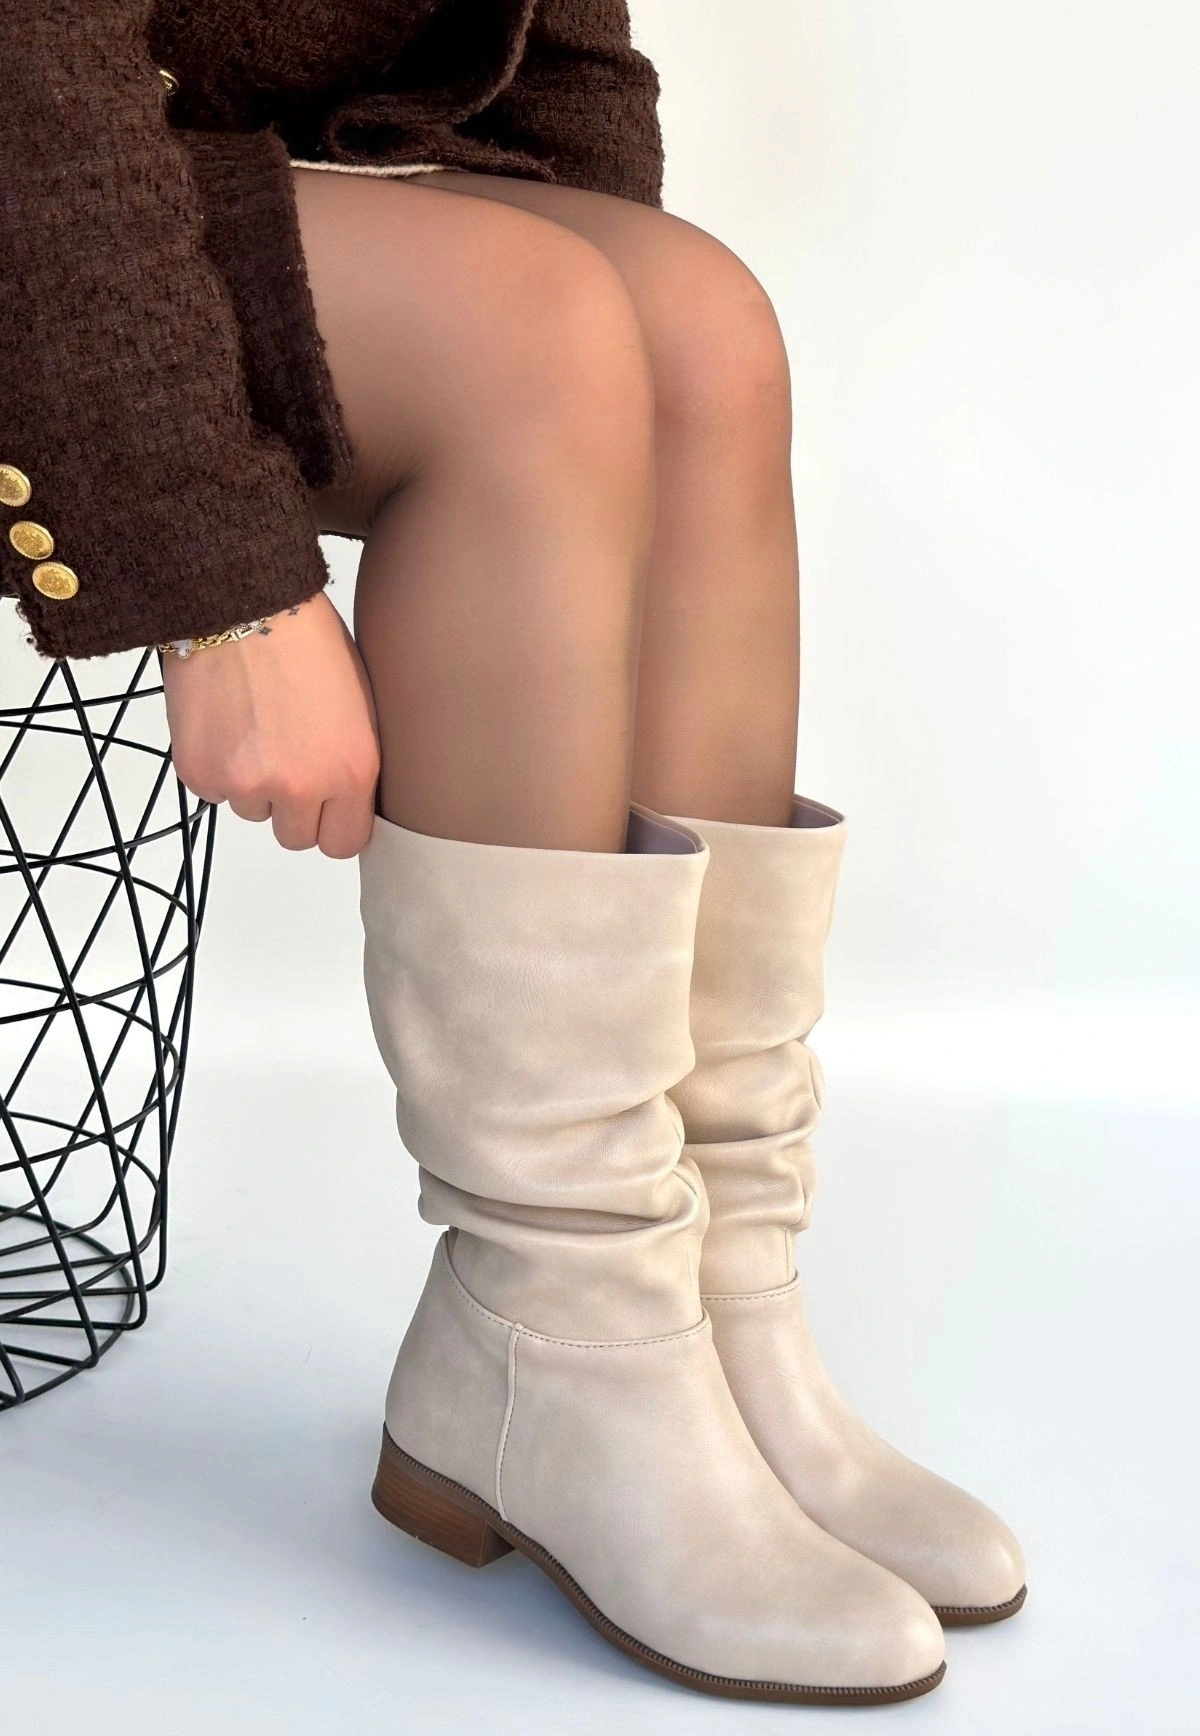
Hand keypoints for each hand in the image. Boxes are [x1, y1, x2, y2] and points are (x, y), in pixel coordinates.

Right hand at [163, 592, 380, 857]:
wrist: (242, 601)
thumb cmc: (307, 639)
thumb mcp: (360, 706)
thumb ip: (353, 765)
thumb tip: (347, 804)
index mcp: (352, 770)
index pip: (343, 843)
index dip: (333, 823)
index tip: (328, 807)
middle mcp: (299, 786)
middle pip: (295, 837)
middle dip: (293, 807)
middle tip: (287, 758)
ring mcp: (245, 783)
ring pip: (252, 810)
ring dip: (253, 782)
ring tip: (256, 724)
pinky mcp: (199, 772)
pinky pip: (212, 790)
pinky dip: (217, 765)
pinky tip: (226, 720)